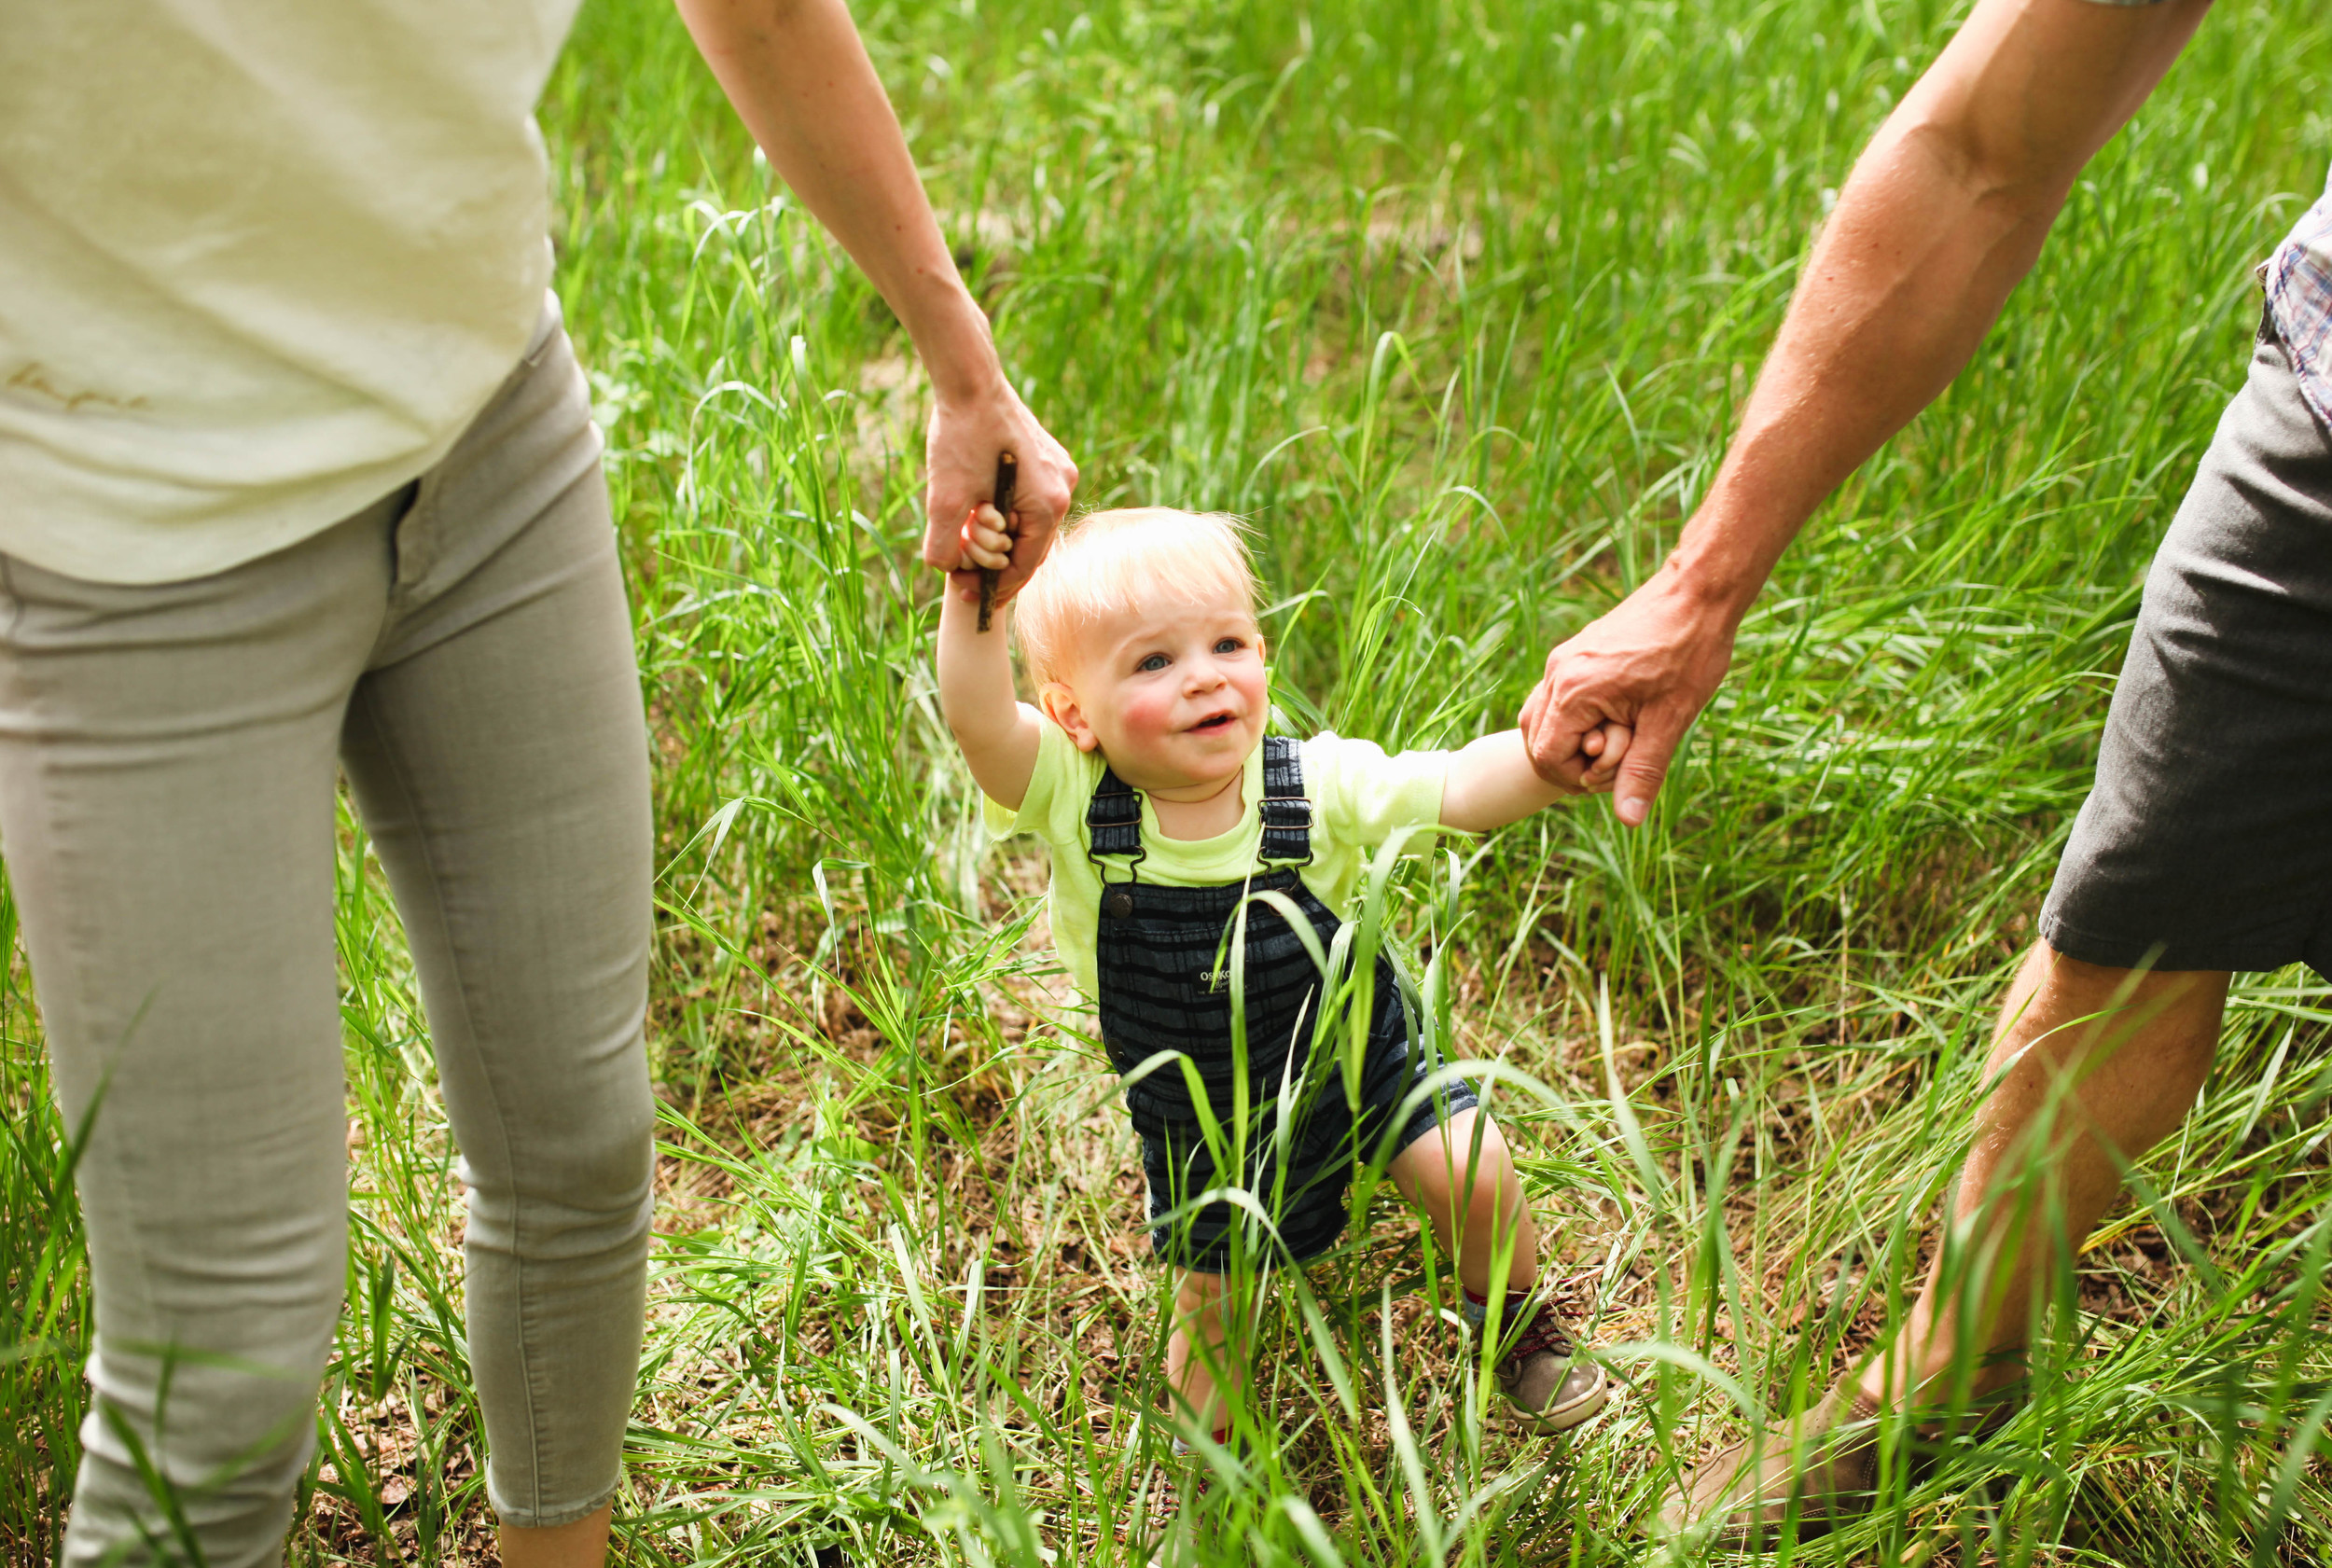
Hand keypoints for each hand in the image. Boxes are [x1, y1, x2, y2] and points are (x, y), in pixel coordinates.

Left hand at [922, 381, 1075, 598]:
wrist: (969, 380)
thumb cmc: (961, 435)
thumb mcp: (946, 499)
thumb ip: (945, 546)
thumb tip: (946, 571)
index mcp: (1048, 504)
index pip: (1025, 564)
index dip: (995, 585)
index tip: (967, 593)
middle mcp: (1063, 490)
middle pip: (1029, 545)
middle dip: (995, 561)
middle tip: (962, 571)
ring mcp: (1058, 472)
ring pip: (1028, 523)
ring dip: (999, 536)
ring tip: (967, 537)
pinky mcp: (1046, 459)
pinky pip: (1027, 500)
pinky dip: (1005, 513)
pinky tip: (979, 511)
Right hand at [1519, 571, 1737, 826]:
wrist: (1698, 591)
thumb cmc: (1689, 652)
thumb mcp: (1670, 720)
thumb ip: (1642, 771)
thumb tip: (1628, 821)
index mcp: (1574, 692)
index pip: (1546, 757)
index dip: (1577, 779)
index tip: (1618, 772)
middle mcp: (1558, 673)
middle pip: (1535, 739)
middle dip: (1574, 760)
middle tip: (1622, 754)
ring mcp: (1564, 659)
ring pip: (1543, 717)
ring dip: (1573, 738)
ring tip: (1619, 735)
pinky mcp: (1576, 651)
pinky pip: (1557, 697)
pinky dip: (1577, 716)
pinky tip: (1617, 713)